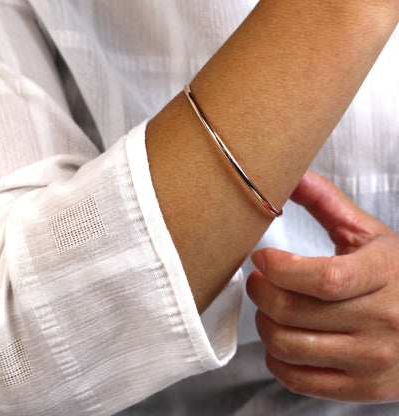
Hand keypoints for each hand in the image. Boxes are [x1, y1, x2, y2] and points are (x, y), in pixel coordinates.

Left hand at [247, 170, 398, 401]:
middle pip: (293, 311)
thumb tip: (292, 173)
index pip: (324, 279)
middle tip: (258, 281)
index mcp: (384, 274)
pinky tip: (282, 337)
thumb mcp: (367, 234)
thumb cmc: (394, 274)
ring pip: (288, 346)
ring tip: (269, 308)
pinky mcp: (363, 387)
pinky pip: (298, 380)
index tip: (261, 258)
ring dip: (264, 324)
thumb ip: (327, 201)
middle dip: (260, 293)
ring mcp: (374, 360)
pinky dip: (276, 358)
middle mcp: (383, 321)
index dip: (281, 269)